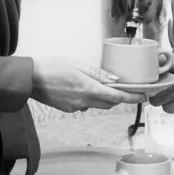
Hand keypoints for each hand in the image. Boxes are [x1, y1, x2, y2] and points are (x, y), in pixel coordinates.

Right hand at [31, 57, 145, 111]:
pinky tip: (85, 88)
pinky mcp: (68, 109)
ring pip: (98, 104)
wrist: (30, 80)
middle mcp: (84, 102)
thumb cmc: (53, 68)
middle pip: (110, 103)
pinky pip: (86, 105)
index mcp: (89, 89)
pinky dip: (91, 98)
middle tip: (128, 89)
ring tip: (107, 86)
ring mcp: (76, 107)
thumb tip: (116, 80)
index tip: (143, 97)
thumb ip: (98, 73)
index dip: (133, 98)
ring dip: (105, 98)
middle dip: (120, 98)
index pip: (117, 97)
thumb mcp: (78, 65)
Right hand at [148, 52, 173, 113]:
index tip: (155, 77)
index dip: (150, 77)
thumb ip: (167, 61)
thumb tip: (151, 62)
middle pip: (151, 89)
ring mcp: (173, 95)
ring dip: (173, 94)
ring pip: (158, 100)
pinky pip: (169, 108)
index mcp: (169, 68)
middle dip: (164, 86)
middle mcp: (169, 81)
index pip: (150, 74)